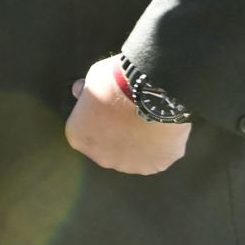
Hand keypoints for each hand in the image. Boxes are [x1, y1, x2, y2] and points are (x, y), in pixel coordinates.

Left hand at [64, 56, 190, 174]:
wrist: (153, 92)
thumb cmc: (118, 84)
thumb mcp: (94, 77)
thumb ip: (85, 91)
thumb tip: (81, 91)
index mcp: (80, 138)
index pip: (82, 129)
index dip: (94, 116)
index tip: (104, 105)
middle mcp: (102, 158)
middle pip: (106, 147)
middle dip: (114, 133)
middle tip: (127, 114)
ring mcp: (130, 165)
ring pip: (132, 156)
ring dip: (137, 143)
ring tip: (148, 121)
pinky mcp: (156, 166)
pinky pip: (156, 156)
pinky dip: (160, 146)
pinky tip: (164, 128)